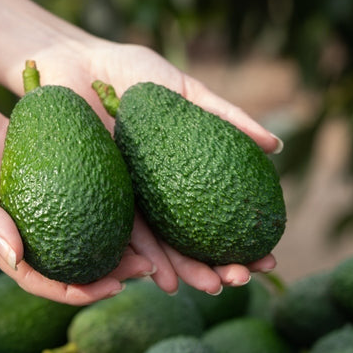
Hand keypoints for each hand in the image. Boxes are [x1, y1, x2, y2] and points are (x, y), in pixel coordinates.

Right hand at [0, 57, 152, 304]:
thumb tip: (17, 257)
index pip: (35, 274)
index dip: (73, 290)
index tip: (114, 288)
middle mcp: (7, 210)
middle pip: (65, 248)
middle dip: (105, 263)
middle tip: (149, 264)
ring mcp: (17, 180)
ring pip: (71, 210)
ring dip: (107, 224)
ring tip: (148, 228)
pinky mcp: (21, 149)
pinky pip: (65, 167)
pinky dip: (93, 177)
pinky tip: (124, 175)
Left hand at [27, 39, 280, 294]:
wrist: (77, 64)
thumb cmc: (131, 73)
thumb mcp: (183, 91)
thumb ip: (225, 116)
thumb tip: (274, 147)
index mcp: (179, 169)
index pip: (217, 211)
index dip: (244, 238)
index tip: (270, 258)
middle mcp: (156, 190)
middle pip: (191, 237)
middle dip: (219, 265)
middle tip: (242, 279)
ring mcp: (128, 196)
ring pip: (160, 244)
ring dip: (186, 270)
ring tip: (209, 287)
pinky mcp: (97, 195)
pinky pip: (122, 231)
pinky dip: (142, 257)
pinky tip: (162, 277)